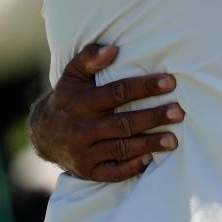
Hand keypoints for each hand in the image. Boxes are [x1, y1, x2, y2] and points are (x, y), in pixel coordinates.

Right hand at [29, 43, 184, 180]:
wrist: (42, 134)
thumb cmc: (68, 98)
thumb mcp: (73, 75)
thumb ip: (90, 58)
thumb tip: (113, 48)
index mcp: (82, 102)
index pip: (118, 92)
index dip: (145, 87)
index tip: (170, 82)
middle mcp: (83, 128)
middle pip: (124, 123)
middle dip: (153, 117)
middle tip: (179, 112)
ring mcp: (85, 152)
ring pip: (122, 148)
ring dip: (149, 144)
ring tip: (174, 140)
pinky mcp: (89, 170)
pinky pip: (113, 172)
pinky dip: (132, 167)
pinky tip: (151, 160)